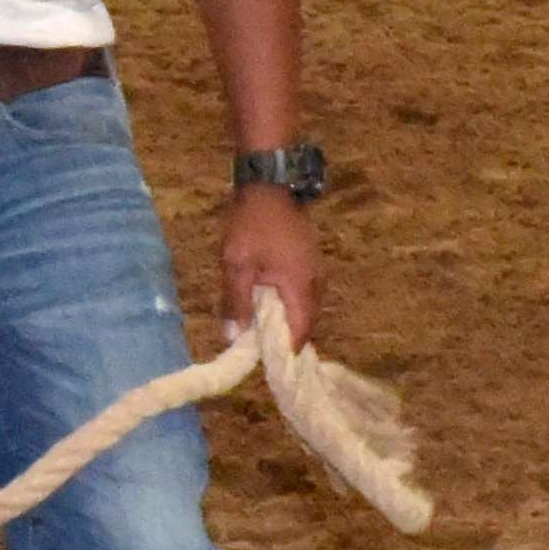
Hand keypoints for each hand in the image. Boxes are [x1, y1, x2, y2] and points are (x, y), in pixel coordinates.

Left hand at [219, 186, 317, 348]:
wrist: (270, 184)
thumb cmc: (251, 224)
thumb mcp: (236, 263)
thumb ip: (236, 301)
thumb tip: (233, 338)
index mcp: (300, 287)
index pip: (300, 332)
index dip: (286, 351)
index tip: (270, 365)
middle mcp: (315, 283)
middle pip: (306, 322)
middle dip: (286, 338)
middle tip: (263, 352)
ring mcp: (315, 270)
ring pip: (305, 307)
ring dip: (287, 321)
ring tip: (263, 332)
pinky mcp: (310, 260)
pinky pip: (303, 292)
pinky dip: (289, 304)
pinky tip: (269, 304)